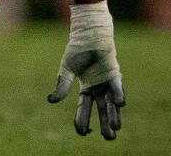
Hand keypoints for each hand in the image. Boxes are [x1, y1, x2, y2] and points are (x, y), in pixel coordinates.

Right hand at [47, 2, 124, 139]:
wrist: (88, 33)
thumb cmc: (77, 48)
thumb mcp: (66, 69)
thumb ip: (61, 85)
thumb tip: (51, 101)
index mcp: (86, 88)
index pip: (84, 108)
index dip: (82, 120)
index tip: (81, 133)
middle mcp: (98, 87)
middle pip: (102, 109)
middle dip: (104, 124)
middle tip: (109, 138)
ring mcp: (107, 81)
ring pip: (111, 102)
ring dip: (114, 115)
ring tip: (115, 129)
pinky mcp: (113, 72)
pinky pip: (116, 86)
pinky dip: (118, 95)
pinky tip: (119, 105)